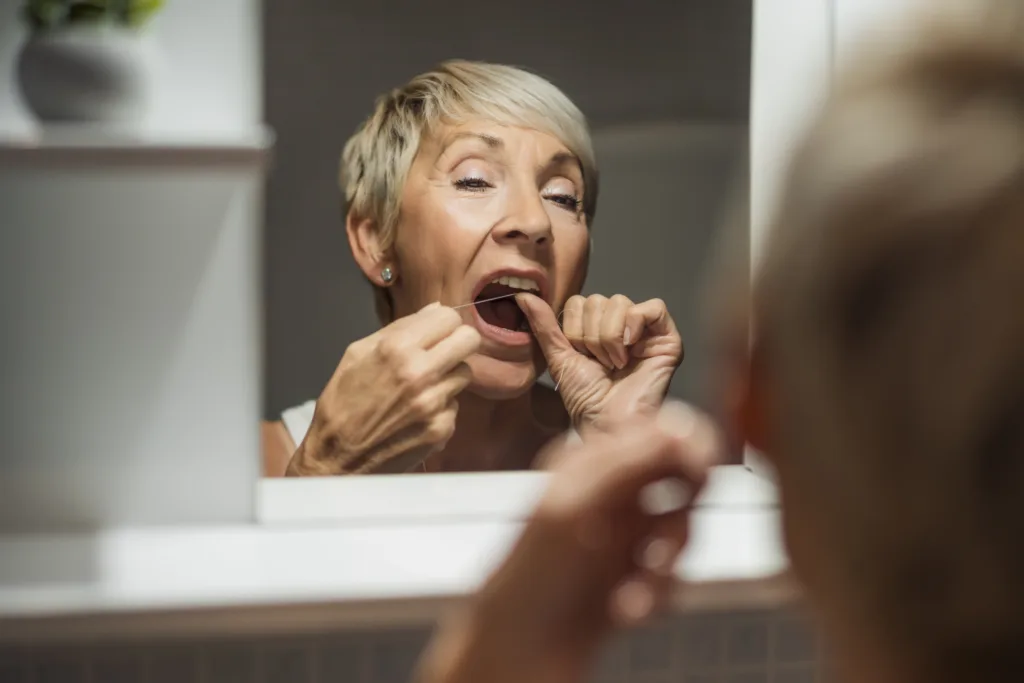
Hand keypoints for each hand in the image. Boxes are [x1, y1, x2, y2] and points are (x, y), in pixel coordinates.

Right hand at [286, 303, 481, 474]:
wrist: (337, 458)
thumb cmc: (342, 404)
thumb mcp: (357, 354)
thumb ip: (399, 328)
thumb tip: (435, 311)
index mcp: (396, 348)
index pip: (449, 317)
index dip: (443, 323)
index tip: (436, 332)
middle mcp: (420, 373)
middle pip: (469, 340)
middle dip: (457, 343)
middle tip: (442, 353)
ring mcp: (434, 403)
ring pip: (465, 373)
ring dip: (448, 376)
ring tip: (421, 387)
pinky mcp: (442, 428)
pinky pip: (454, 405)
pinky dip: (440, 407)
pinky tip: (416, 414)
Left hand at [415, 403, 719, 682]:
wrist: (515, 657)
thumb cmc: (529, 582)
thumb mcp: (575, 507)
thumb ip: (627, 461)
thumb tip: (678, 424)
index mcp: (588, 462)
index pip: (654, 429)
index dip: (687, 445)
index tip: (699, 473)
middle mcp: (608, 493)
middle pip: (679, 478)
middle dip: (683, 512)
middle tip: (664, 542)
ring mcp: (622, 536)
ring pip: (681, 529)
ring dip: (666, 562)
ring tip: (638, 588)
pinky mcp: (633, 576)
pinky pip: (674, 574)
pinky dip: (658, 594)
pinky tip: (628, 608)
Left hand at [516, 293, 683, 431]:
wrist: (607, 423)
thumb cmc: (586, 399)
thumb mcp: (559, 358)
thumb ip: (544, 326)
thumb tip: (524, 296)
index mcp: (597, 327)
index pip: (579, 301)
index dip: (574, 329)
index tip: (580, 357)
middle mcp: (622, 325)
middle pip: (599, 300)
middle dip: (591, 336)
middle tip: (600, 364)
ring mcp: (646, 331)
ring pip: (620, 302)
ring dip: (610, 337)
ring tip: (615, 364)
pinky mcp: (668, 338)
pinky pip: (653, 308)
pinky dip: (635, 325)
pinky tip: (630, 350)